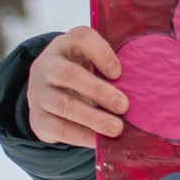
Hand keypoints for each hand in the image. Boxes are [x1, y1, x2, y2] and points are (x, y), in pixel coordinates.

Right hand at [23, 25, 128, 148]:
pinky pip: (58, 128)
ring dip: (92, 118)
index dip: (100, 53)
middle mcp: (47, 66)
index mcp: (65, 45)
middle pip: (68, 74)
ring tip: (116, 129)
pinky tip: (98, 141)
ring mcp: (38, 93)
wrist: (47, 95)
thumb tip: (142, 88)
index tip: (119, 72)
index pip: (80, 38)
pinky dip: (80, 136)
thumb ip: (110, 69)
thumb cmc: (82, 75)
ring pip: (62, 104)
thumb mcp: (91, 63)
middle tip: (124, 106)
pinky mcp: (37, 118)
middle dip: (98, 90)